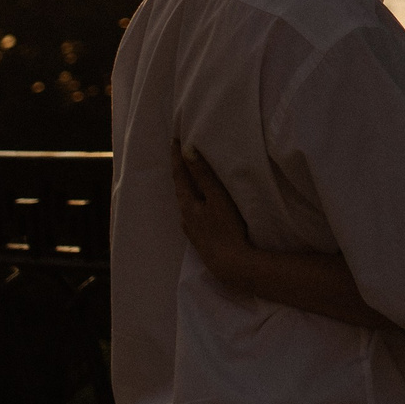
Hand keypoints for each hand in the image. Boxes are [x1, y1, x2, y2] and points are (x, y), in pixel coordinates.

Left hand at [171, 143, 254, 279]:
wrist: (230, 264)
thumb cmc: (226, 228)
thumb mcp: (217, 198)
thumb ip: (203, 176)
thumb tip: (188, 152)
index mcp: (187, 203)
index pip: (179, 174)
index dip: (177, 156)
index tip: (174, 139)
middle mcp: (185, 215)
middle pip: (180, 188)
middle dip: (180, 170)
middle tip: (181, 154)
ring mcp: (191, 228)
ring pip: (186, 202)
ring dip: (187, 186)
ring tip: (190, 176)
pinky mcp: (200, 238)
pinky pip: (193, 214)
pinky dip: (194, 202)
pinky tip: (200, 206)